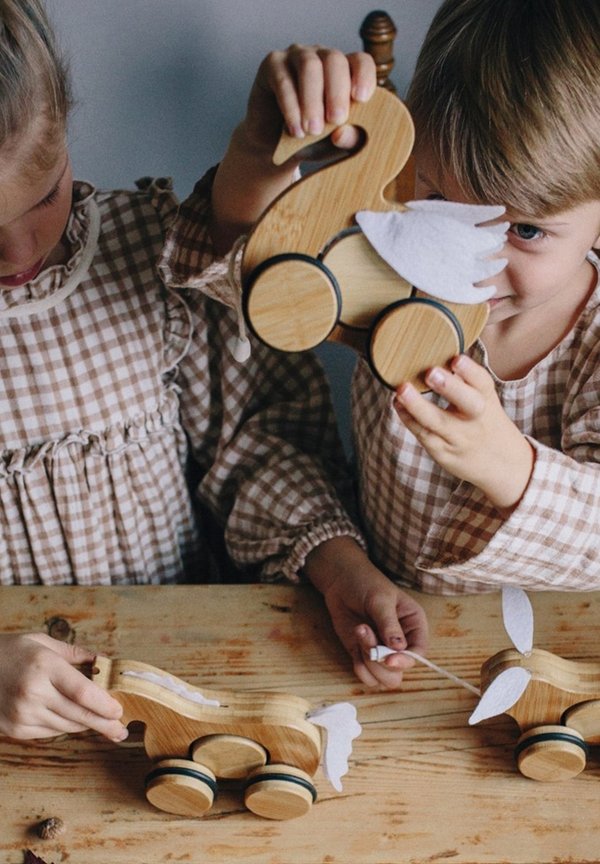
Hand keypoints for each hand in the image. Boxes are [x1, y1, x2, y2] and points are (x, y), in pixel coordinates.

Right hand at [0, 633, 126, 740]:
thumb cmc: (10, 651)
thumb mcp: (42, 642)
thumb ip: (74, 653)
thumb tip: (103, 660)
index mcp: (44, 666)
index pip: (82, 692)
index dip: (104, 704)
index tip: (119, 709)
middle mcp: (33, 692)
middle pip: (78, 715)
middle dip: (104, 724)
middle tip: (122, 730)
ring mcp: (22, 714)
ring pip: (66, 726)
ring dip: (87, 726)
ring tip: (105, 727)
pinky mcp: (14, 729)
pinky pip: (49, 732)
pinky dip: (64, 726)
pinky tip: (75, 722)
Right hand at [243, 44, 376, 155]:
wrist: (274, 147)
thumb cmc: (312, 141)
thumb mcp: (335, 145)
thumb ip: (347, 140)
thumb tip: (341, 133)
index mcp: (345, 72)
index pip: (361, 62)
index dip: (363, 76)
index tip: (361, 99)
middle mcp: (322, 57)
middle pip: (334, 60)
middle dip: (337, 92)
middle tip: (336, 121)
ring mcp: (297, 57)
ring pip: (309, 66)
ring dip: (312, 100)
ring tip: (313, 130)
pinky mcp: (272, 64)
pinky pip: (283, 80)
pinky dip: (291, 107)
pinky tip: (295, 130)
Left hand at [304, 537, 428, 688]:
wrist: (341, 582)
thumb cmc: (366, 584)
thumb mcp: (380, 600)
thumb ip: (389, 624)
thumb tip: (398, 648)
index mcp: (414, 625)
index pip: (418, 653)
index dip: (406, 660)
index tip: (388, 658)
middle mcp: (401, 643)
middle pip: (399, 672)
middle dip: (380, 661)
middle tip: (365, 635)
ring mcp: (382, 652)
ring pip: (383, 678)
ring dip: (368, 662)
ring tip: (359, 631)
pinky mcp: (364, 655)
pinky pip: (367, 676)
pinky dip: (359, 666)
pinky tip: (354, 643)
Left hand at [394, 354, 534, 509]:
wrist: (504, 466)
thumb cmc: (487, 423)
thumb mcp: (485, 401)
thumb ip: (466, 382)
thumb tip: (437, 350)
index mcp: (488, 402)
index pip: (483, 384)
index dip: (470, 371)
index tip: (456, 359)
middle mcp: (476, 420)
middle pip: (468, 403)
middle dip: (450, 388)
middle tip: (432, 372)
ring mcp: (459, 438)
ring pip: (438, 423)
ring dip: (417, 406)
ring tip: (401, 390)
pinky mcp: (443, 452)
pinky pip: (423, 434)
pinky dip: (409, 419)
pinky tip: (398, 404)